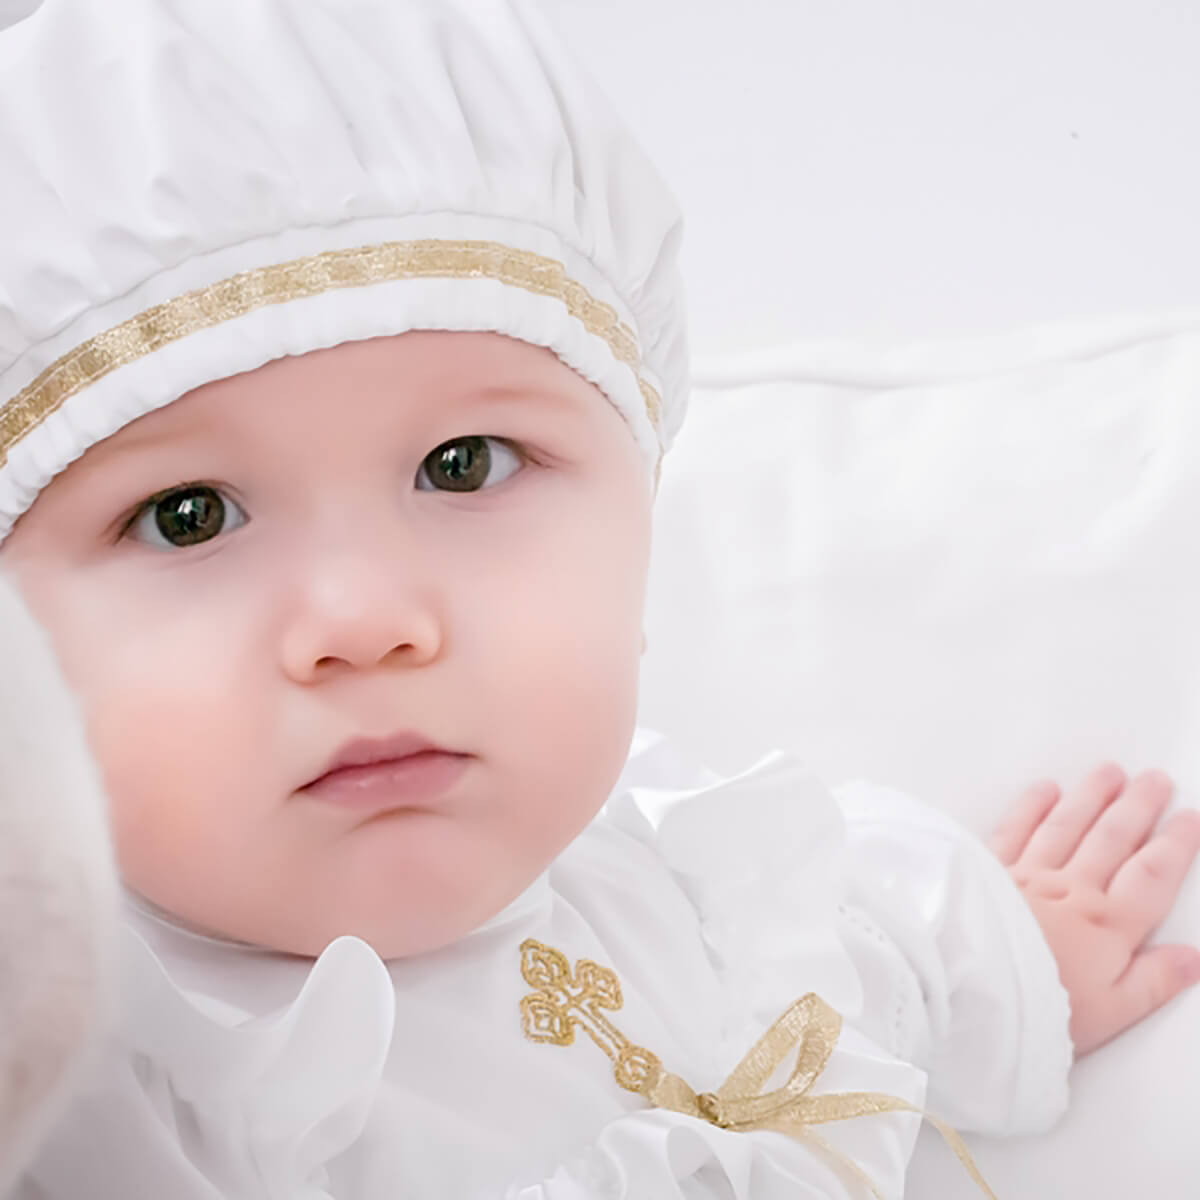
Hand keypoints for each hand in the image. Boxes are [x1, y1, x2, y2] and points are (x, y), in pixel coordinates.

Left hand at [989, 764, 1199, 1055]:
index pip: (1152, 875)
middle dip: (1137, 806)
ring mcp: (1028, 875)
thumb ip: (1154, 981)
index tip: (1190, 816)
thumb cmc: (1040, 1008)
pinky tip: (1044, 789)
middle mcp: (1071, 889)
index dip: (1176, 844)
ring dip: (1091, 796)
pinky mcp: (988, 871)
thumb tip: (1196, 959)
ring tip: (1110, 772)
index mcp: (1107, 925)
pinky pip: (1014, 829)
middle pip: (1111, 838)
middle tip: (1156, 779)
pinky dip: (1031, 807)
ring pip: (1066, 825)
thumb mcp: (1112, 1013)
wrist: (970, 986)